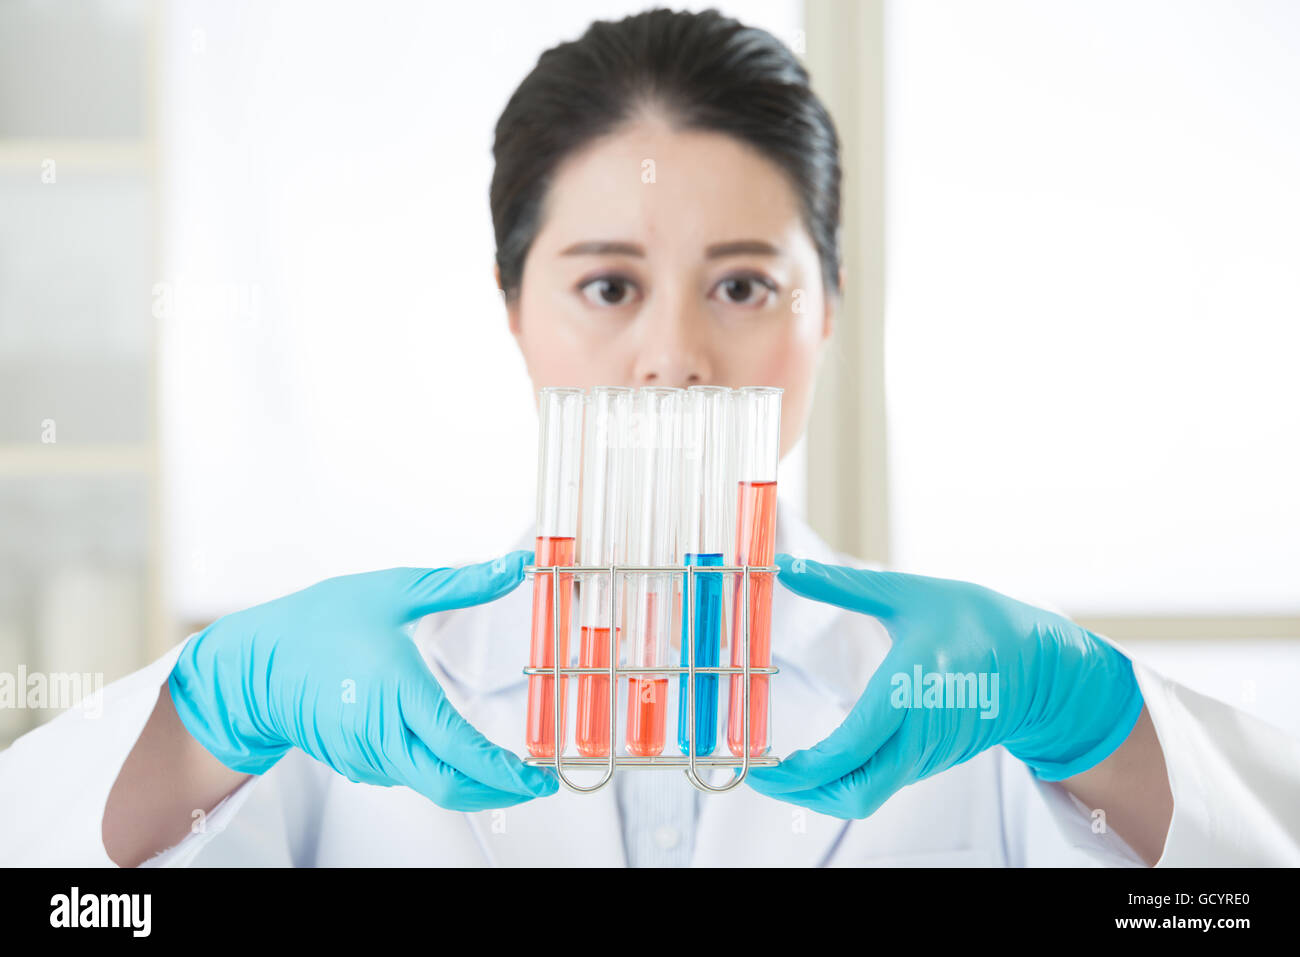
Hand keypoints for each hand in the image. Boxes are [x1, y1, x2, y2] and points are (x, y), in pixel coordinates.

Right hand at [168, 551, 556, 809]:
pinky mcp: (357, 764)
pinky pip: (409, 773)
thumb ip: (463, 584)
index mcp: (396, 691)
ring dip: (472, 781)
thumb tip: (517, 567)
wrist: (254, 662)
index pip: (459, 750)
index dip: (504, 772)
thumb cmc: (320, 621)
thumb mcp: (396, 590)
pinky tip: (454, 752)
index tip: (540, 777)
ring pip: (432, 784)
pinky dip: (440, 770)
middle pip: (451, 788)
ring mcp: (366, 756)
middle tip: (537, 783)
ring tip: (507, 766)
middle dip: (500, 791)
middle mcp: (381, 734)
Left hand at [745, 554, 1142, 818]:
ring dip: (819, 793)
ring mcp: (927, 754)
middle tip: (758, 775)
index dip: (804, 767)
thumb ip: (842, 585)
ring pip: (866, 796)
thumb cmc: (971, 619)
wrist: (1037, 659)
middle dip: (802, 793)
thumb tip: (786, 569)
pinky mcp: (930, 762)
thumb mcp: (907, 592)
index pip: (852, 746)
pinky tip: (815, 766)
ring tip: (778, 772)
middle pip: (856, 792)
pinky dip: (842, 784)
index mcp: (911, 687)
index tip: (763, 762)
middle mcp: (920, 732)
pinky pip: (880, 785)